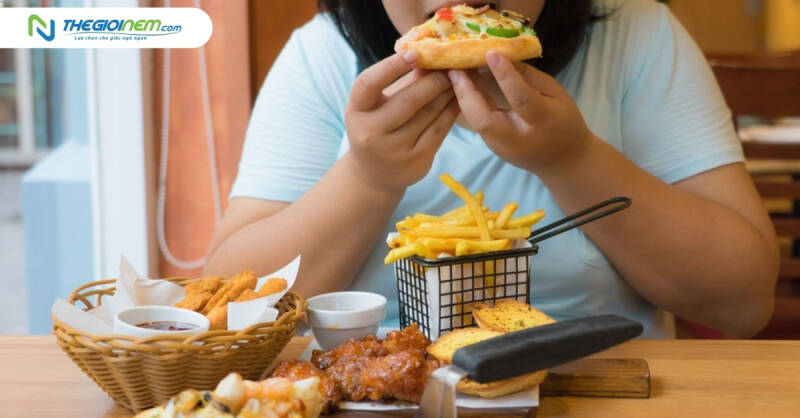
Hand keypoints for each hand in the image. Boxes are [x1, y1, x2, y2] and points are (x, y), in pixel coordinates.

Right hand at [345, 50, 459, 193]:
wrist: (374, 174)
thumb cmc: (376, 128)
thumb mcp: (377, 105)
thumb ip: (400, 83)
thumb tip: (430, 57)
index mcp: (356, 112)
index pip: (368, 83)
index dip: (391, 66)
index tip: (413, 53)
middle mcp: (370, 133)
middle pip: (408, 100)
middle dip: (433, 80)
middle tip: (449, 66)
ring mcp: (393, 150)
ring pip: (428, 113)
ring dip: (447, 92)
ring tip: (458, 78)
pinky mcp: (416, 162)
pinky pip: (440, 130)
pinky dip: (451, 111)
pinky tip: (459, 99)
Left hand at [449, 50, 596, 171]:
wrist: (562, 160)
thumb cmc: (563, 120)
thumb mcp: (555, 93)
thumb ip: (528, 77)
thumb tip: (502, 57)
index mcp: (541, 121)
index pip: (520, 98)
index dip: (505, 75)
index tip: (490, 52)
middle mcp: (517, 137)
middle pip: (485, 119)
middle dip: (467, 92)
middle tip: (455, 67)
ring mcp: (502, 146)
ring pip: (476, 122)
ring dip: (462, 96)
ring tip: (454, 72)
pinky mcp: (492, 147)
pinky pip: (477, 123)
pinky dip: (469, 104)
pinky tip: (463, 87)